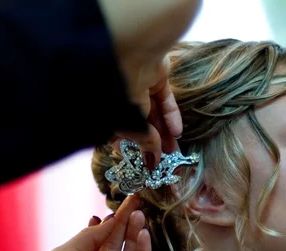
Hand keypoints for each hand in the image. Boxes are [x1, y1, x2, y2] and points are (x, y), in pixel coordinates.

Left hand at [31, 195, 149, 250]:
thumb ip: (87, 236)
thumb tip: (108, 220)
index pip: (93, 242)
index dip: (103, 226)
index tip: (112, 210)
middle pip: (112, 245)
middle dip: (122, 224)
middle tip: (134, 204)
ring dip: (134, 234)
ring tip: (140, 215)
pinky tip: (144, 235)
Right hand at [98, 0, 201, 162]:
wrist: (128, 51)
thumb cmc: (117, 89)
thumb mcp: (128, 121)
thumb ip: (142, 140)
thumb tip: (152, 158)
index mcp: (106, 109)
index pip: (117, 134)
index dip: (130, 149)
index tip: (142, 164)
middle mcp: (121, 98)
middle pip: (139, 125)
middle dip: (152, 144)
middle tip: (165, 162)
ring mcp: (138, 86)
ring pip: (154, 114)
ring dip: (165, 134)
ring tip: (176, 153)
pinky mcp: (156, 77)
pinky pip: (165, 100)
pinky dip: (171, 115)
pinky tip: (178, 132)